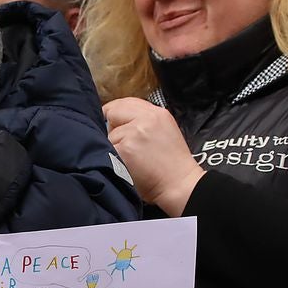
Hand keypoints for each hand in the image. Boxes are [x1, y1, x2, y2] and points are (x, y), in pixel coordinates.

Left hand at [103, 97, 203, 215]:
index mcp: (157, 113)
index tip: (113, 123)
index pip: (126, 102)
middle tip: (123, 145)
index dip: (116, 113)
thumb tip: (116, 120)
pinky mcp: (125, 148)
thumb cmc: (171, 166)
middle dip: (112, 127)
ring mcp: (134, 132)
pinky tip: (125, 166)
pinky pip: (107, 149)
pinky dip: (111, 158)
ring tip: (130, 160)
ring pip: (109, 134)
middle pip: (113, 112)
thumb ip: (143, 122)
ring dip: (113, 146)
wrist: (180, 185)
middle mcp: (147, 118)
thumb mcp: (164, 132)